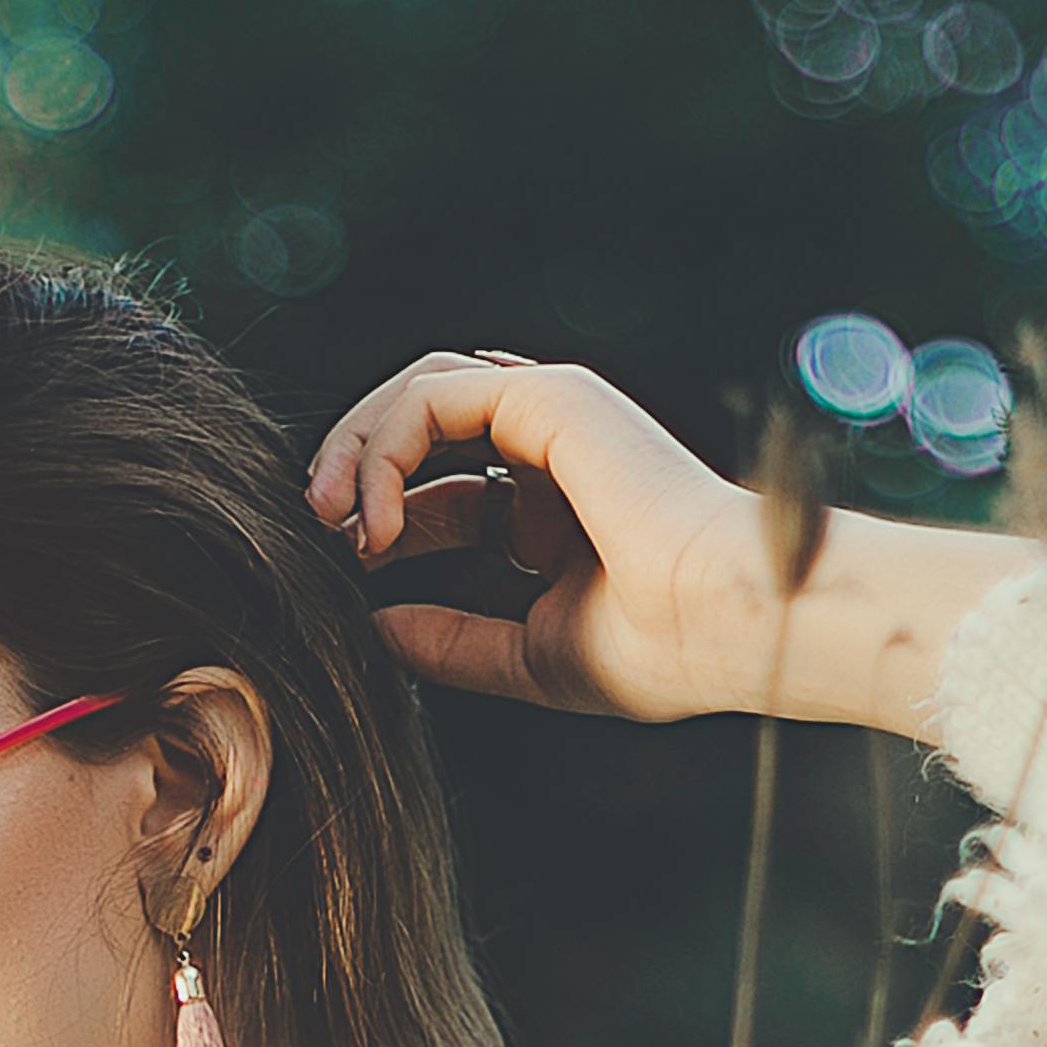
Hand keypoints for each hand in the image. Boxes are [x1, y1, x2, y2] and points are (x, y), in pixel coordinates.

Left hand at [309, 348, 1023, 742]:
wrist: (727, 627)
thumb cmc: (660, 651)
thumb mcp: (528, 653)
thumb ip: (454, 638)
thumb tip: (378, 626)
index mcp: (553, 506)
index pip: (440, 487)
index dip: (383, 519)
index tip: (351, 571)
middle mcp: (551, 452)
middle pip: (420, 425)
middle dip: (357, 469)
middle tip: (319, 527)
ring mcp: (553, 416)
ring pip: (419, 393)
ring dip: (360, 447)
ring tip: (332, 517)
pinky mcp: (552, 399)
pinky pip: (435, 397)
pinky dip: (389, 447)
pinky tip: (377, 517)